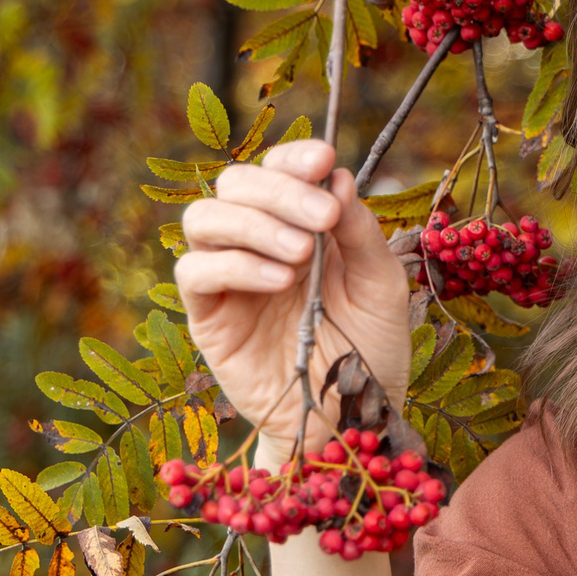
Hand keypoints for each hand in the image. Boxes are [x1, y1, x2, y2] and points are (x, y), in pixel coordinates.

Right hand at [172, 139, 414, 451]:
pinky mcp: (208, 317)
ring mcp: (228, 279)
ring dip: (254, 224)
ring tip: (302, 254)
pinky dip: (235, 266)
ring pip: (204, 219)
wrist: (349, 419)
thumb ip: (361, 233)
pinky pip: (194, 273)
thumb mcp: (381, 287)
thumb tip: (338, 177)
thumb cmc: (368, 353)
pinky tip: (280, 281)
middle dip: (279, 189)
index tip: (323, 158)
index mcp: (299, 227)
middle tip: (322, 217)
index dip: (292, 156)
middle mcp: (257, 244)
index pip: (277, 170)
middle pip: (234, 183)